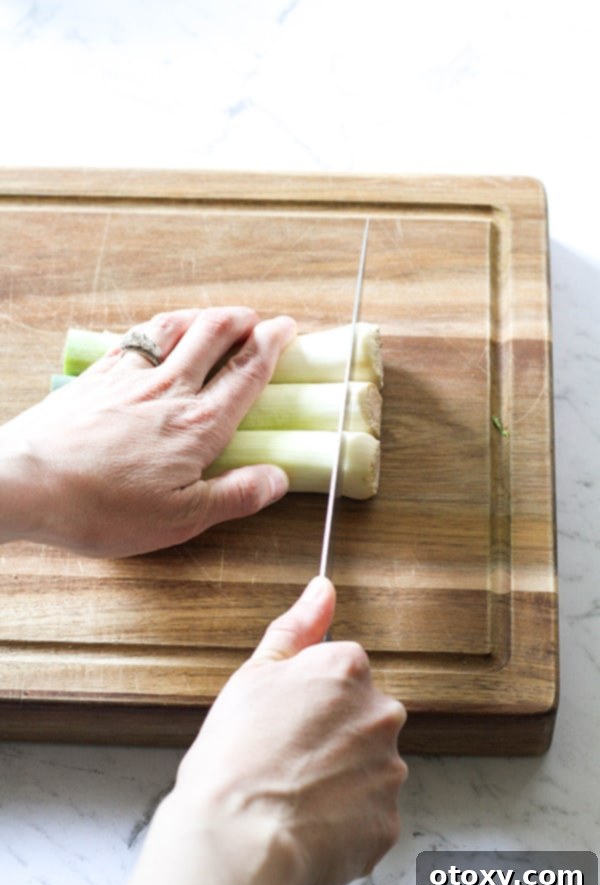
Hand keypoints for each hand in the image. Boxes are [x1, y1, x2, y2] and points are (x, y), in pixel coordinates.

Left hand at [0, 307, 295, 555]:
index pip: (246, 373)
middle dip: (244, 321)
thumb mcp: (180, 519)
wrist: (26, 482)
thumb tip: (278, 478)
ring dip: (205, 315)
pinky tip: (160, 331)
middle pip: (215, 335)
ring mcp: (131, 376)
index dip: (271, 345)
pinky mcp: (98, 375)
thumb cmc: (102, 507)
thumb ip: (234, 495)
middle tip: (260, 319)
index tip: (286, 328)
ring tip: (219, 315)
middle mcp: (170, 390)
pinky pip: (138, 336)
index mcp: (199, 426)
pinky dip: (160, 326)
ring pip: (177, 327)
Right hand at [123, 578, 407, 884]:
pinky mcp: (386, 822)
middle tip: (286, 758)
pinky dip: (344, 818)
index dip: (309, 698)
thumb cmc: (235, 758)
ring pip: (367, 766)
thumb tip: (322, 589)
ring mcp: (388, 770)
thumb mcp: (255, 675)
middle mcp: (380, 714)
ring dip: (340, 777)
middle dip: (331, 735)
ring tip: (292, 794)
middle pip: (360, 717)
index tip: (286, 719)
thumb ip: (297, 628)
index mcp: (348, 670)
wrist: (235, 840)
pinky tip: (308, 821)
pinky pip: (368, 813)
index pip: (342, 672)